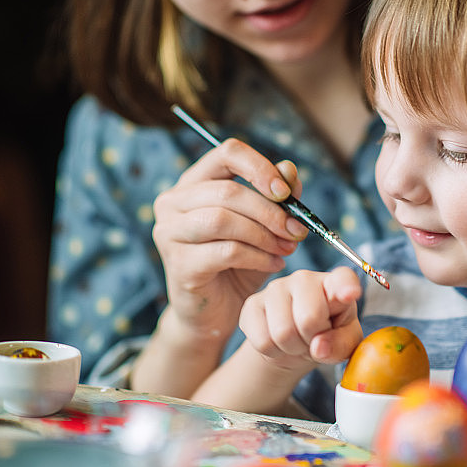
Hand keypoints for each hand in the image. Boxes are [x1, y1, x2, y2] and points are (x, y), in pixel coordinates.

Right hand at [152, 139, 307, 343]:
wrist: (216, 313)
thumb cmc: (240, 263)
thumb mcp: (265, 227)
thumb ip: (278, 198)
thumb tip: (290, 169)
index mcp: (194, 182)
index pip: (226, 153)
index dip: (260, 168)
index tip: (286, 194)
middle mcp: (173, 202)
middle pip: (228, 192)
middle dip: (271, 212)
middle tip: (298, 231)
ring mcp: (169, 232)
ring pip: (224, 220)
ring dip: (264, 235)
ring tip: (286, 248)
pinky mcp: (178, 263)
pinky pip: (226, 251)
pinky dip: (258, 256)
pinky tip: (273, 264)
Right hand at [239, 266, 363, 373]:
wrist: (295, 343)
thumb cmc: (327, 336)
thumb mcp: (345, 343)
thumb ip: (341, 344)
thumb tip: (319, 347)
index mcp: (337, 284)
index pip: (343, 280)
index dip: (346, 287)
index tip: (350, 294)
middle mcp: (305, 278)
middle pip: (309, 318)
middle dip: (312, 340)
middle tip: (314, 339)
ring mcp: (276, 287)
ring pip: (283, 332)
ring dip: (292, 348)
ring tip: (298, 341)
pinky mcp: (253, 303)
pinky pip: (262, 340)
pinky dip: (273, 351)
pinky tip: (279, 342)